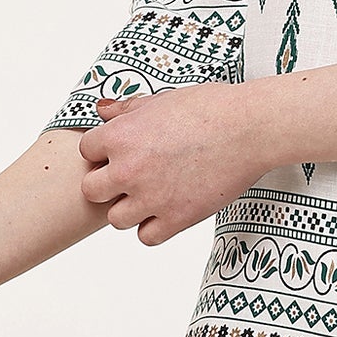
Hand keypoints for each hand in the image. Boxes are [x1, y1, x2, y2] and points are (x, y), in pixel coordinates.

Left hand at [79, 83, 273, 244]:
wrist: (250, 129)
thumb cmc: (211, 108)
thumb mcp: (161, 100)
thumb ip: (126, 109)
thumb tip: (102, 111)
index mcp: (120, 135)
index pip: (87, 152)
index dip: (104, 152)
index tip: (123, 151)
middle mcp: (129, 169)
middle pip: (91, 191)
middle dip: (108, 184)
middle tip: (131, 177)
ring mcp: (151, 197)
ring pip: (116, 219)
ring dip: (130, 209)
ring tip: (152, 195)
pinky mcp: (177, 218)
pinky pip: (147, 237)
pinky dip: (155, 227)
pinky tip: (169, 209)